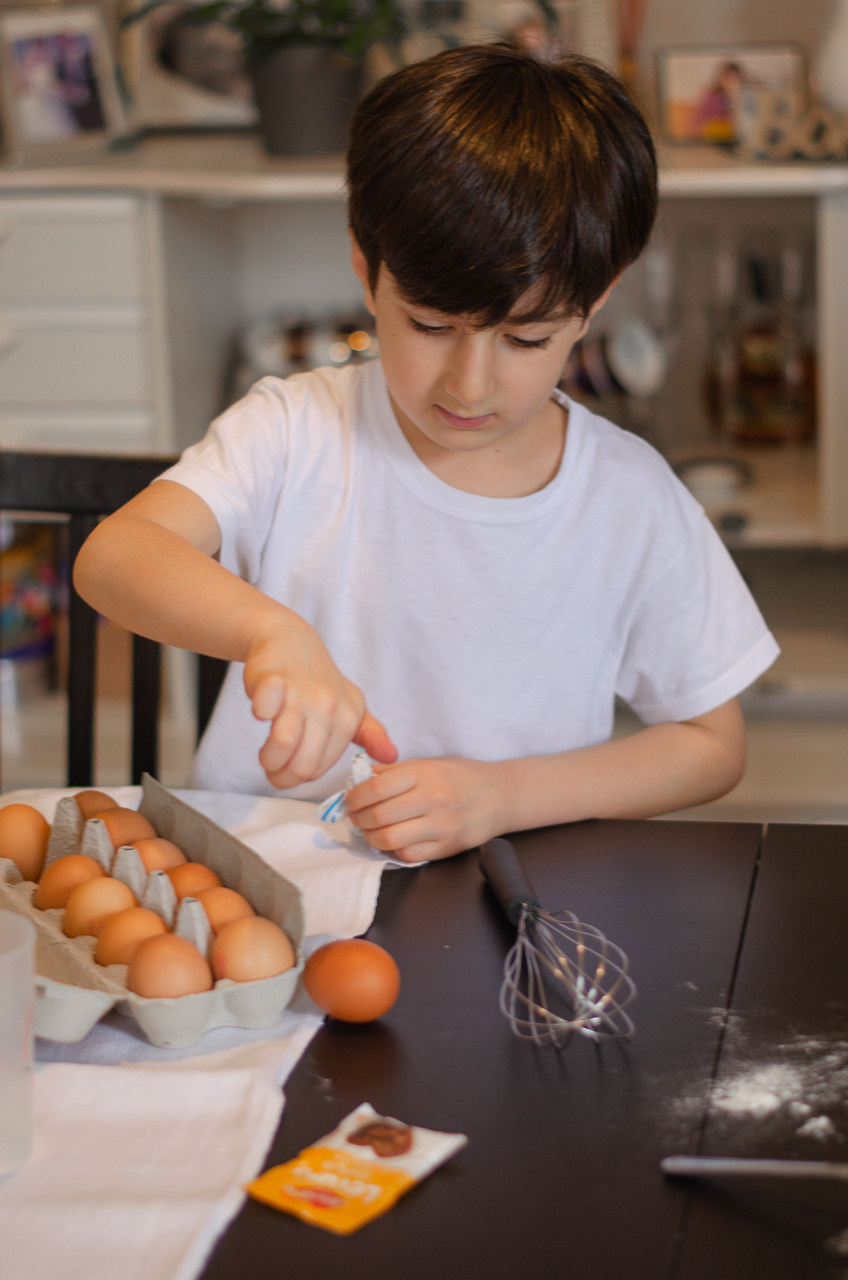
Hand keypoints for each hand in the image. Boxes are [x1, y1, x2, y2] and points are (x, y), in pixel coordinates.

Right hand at [244, 623, 395, 789]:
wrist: (290, 639)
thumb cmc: (317, 681)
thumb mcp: (349, 707)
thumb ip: (369, 734)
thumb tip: (393, 756)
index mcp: (348, 717)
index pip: (318, 770)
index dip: (296, 778)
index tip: (287, 768)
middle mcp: (328, 705)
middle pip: (301, 766)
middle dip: (279, 775)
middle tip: (271, 765)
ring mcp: (302, 691)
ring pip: (283, 745)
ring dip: (267, 757)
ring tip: (264, 751)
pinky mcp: (274, 678)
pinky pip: (264, 709)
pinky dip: (259, 713)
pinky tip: (262, 710)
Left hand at [345, 756, 506, 861]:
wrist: (500, 796)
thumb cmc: (461, 776)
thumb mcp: (429, 763)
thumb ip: (395, 771)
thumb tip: (361, 779)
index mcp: (425, 774)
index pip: (376, 788)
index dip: (355, 797)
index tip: (350, 800)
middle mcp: (433, 799)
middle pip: (378, 816)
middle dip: (358, 819)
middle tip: (355, 817)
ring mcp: (440, 827)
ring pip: (389, 839)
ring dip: (371, 837)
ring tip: (370, 830)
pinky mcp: (446, 848)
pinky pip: (407, 855)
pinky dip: (392, 849)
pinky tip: (391, 840)